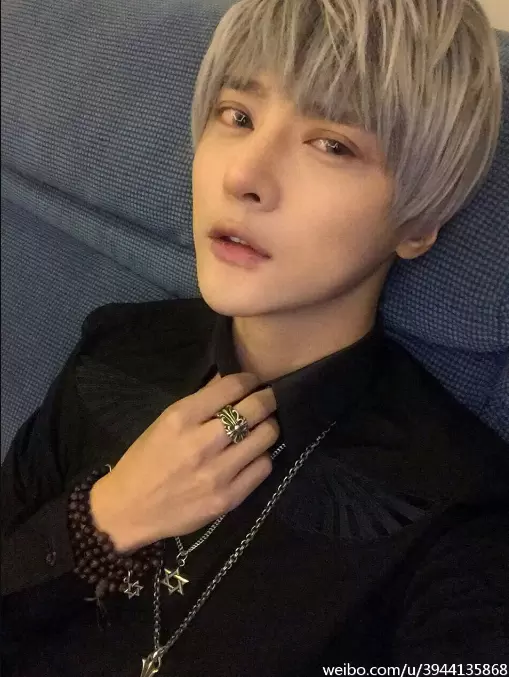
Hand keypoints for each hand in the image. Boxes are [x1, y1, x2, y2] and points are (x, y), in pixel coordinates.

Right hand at [90, 373, 278, 552]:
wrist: (129, 510)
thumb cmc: (144, 461)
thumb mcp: (164, 422)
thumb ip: (200, 401)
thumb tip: (229, 380)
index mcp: (181, 418)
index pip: (232, 387)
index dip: (249, 380)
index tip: (253, 381)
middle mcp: (202, 443)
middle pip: (256, 409)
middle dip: (268, 398)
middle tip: (269, 398)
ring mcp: (217, 473)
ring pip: (267, 436)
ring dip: (269, 427)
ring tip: (263, 427)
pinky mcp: (228, 499)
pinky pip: (263, 467)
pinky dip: (262, 456)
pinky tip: (253, 455)